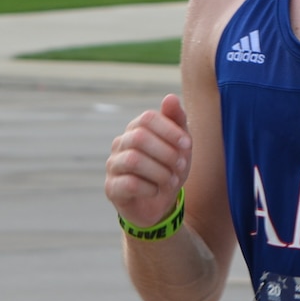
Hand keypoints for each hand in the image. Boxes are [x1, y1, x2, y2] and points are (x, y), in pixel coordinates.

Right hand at [105, 94, 191, 229]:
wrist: (159, 203)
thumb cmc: (169, 168)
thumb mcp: (180, 145)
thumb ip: (177, 120)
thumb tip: (170, 97)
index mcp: (136, 129)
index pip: (148, 118)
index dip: (170, 130)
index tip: (188, 145)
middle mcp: (120, 143)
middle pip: (140, 138)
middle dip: (166, 153)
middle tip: (181, 166)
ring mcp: (113, 165)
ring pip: (133, 160)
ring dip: (160, 172)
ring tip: (171, 180)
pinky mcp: (111, 188)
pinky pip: (129, 183)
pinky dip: (150, 188)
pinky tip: (156, 191)